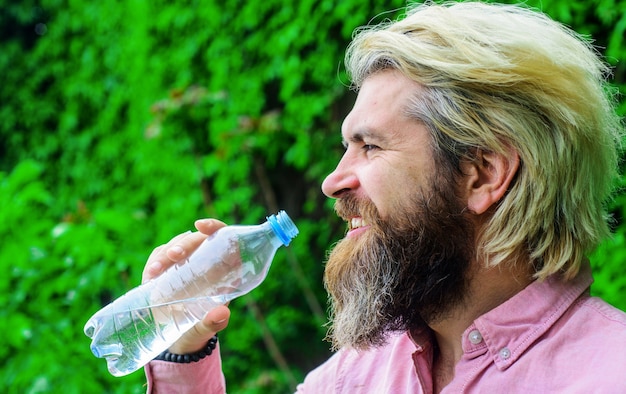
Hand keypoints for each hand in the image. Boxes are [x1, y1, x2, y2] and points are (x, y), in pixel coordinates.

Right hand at [142, 218, 231, 353]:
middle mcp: (204, 263)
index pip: (222, 237)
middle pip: (195, 240)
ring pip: (174, 246)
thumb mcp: (206, 329)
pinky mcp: (166, 270)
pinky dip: (153, 263)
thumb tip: (222, 313)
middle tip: (173, 256)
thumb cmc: (199, 331)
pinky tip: (149, 276)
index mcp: (222, 270)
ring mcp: (183, 265)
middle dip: (182, 244)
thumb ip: (214, 323)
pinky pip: (159, 257)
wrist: (179, 341)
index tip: (200, 226)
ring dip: (164, 254)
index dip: (214, 226)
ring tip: (155, 271)